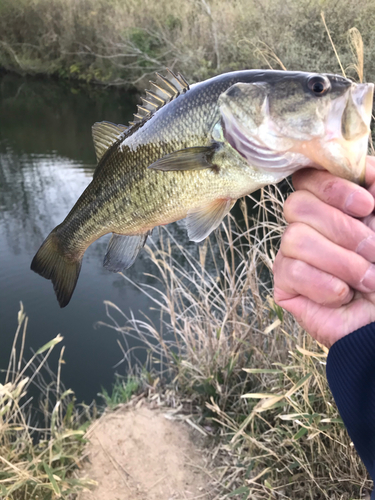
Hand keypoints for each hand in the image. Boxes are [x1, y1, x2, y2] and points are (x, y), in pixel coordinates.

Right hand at [273, 157, 374, 347]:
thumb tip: (361, 167)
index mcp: (330, 206)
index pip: (307, 178)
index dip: (332, 188)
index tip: (366, 206)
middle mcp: (307, 226)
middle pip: (297, 206)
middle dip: (343, 231)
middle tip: (373, 252)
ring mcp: (293, 254)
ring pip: (294, 238)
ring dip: (340, 261)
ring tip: (365, 280)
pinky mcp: (285, 284)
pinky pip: (291, 271)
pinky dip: (324, 285)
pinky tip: (342, 295)